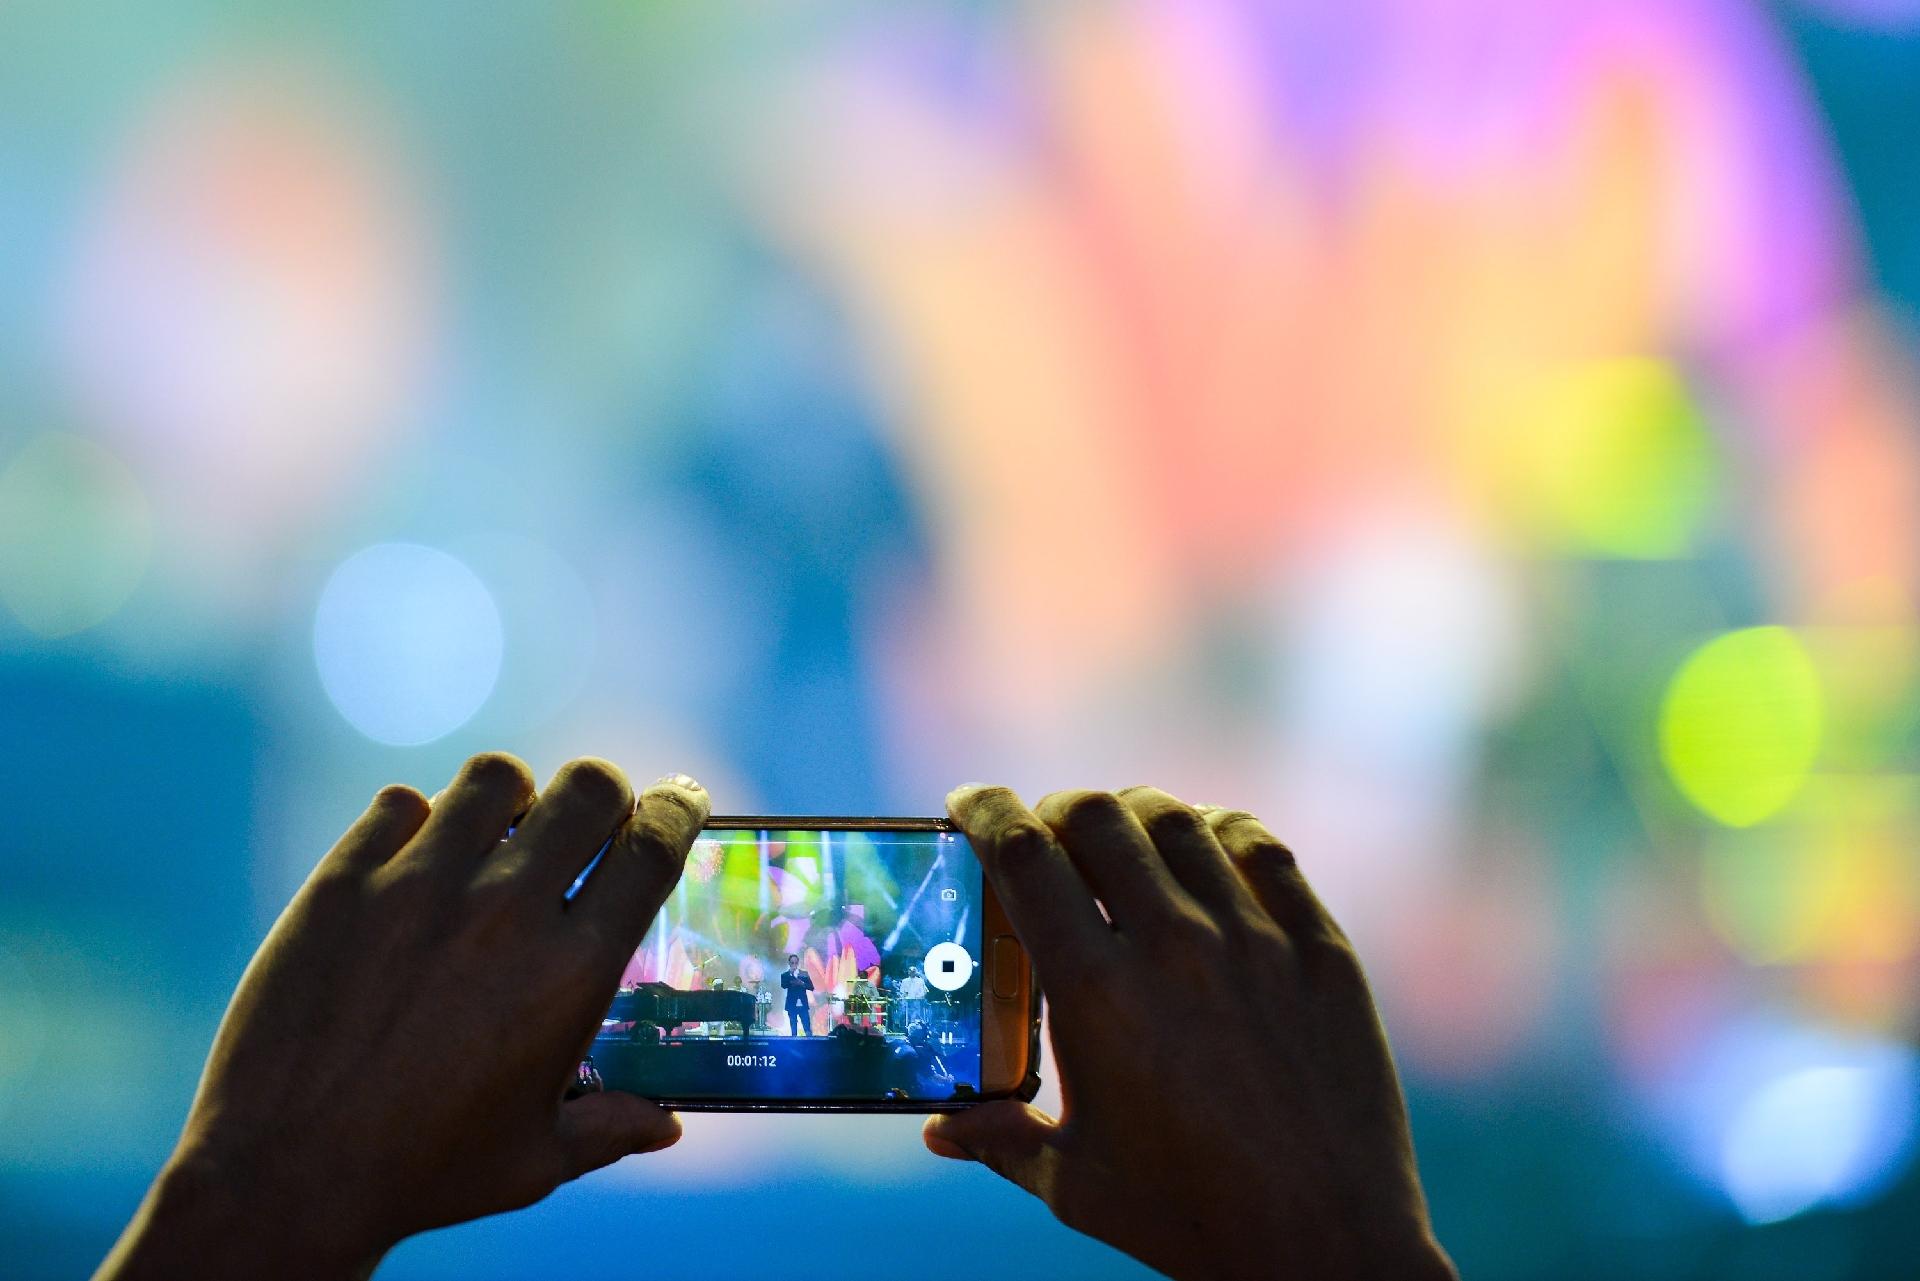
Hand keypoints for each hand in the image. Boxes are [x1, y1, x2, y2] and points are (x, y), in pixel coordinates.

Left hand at [96, 754, 708, 1280]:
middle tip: (588, 825)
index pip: (652, 847)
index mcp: (571, 970)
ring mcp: (421, 884)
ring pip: (496, 778)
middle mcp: (507, 910)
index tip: (679, 802)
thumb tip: (667, 1125)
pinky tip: (415, 864)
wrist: (282, 1174)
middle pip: (588, 788)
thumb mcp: (535, 1159)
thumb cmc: (422, 1173)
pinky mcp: (346, 879)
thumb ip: (611, 1129)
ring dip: (512, 800)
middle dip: (603, 797)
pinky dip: (418, 823)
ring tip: (499, 836)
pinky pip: (401, 804)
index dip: (677, 810)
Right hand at [924, 786, 1454, 1280]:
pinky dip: (1219, 830)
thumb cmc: (1191, 1218)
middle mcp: (1175, 947)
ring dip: (1133, 813)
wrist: (1328, 1243)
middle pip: (1096, 816)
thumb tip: (940, 1130)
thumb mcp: (1076, 1183)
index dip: (986, 812)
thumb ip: (1000, 1139)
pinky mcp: (1321, 948)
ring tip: (1121, 835)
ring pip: (1179, 820)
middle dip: (1055, 810)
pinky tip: (1205, 845)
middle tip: (1047, 831)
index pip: (1024, 856)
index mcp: (1097, 995)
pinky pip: (1262, 849)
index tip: (969, 804)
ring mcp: (1256, 940)